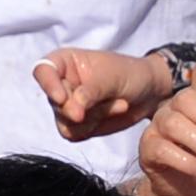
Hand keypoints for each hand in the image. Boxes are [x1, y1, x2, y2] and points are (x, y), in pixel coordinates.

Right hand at [32, 47, 169, 141]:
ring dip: (93, 117)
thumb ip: (90, 92)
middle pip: (55, 102)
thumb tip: (71, 111)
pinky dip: (95, 127)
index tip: (62, 98)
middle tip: (101, 104)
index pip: (43, 71)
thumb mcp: (113, 77)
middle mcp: (61, 84)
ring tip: (119, 104)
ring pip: (65, 121)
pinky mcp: (78, 124)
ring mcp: (68, 106)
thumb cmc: (131, 74)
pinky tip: (115, 112)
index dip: (49, 85)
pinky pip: (75, 133)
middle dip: (78, 108)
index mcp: (64, 63)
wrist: (152, 92)